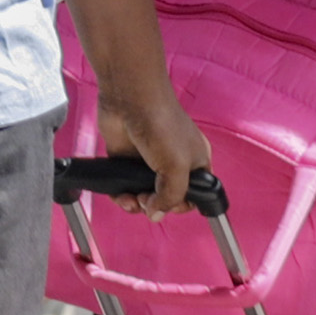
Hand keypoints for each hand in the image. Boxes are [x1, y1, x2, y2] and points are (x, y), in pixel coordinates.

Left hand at [94, 76, 210, 216]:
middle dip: (155, 206)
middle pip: (165, 198)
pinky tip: (120, 196)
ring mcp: (147, 162)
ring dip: (136, 205)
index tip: (168, 206)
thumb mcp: (177, 167)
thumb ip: (172, 196)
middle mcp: (172, 163)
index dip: (180, 206)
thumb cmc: (162, 126)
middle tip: (146, 201)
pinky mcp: (125, 160)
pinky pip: (123, 187)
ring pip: (143, 195)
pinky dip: (121, 196)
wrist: (130, 99)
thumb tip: (156, 215)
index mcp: (195, 163)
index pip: (193, 195)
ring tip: (131, 200)